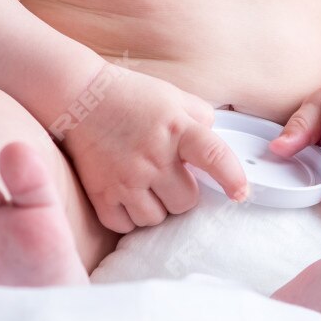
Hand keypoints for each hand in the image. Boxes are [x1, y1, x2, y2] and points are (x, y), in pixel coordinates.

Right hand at [54, 60, 250, 233]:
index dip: (232, 178)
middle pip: (186, 202)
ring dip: (155, 208)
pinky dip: (128, 218)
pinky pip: (125, 226)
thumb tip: (216, 140)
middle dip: (181, 194)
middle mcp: (153, 156)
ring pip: (156, 219)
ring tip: (145, 186)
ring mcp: (126, 177)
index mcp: (177, 128)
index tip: (240, 194)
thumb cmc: (130, 96)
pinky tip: (126, 196)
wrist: (79, 94)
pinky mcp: (102, 193)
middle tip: (169, 178)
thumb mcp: (172, 96)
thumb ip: (200, 118)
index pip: (214, 156)